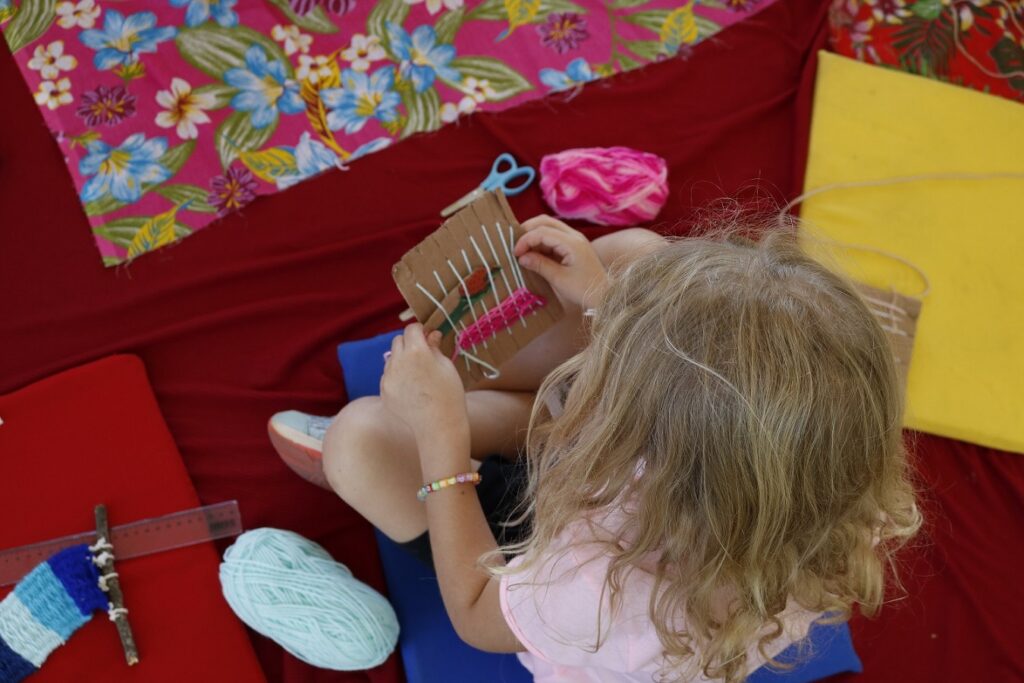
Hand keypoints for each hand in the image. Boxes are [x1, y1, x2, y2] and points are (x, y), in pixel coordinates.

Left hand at [380, 324, 468, 447]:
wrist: (439, 426)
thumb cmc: (449, 394)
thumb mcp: (446, 366)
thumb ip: (434, 347)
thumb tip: (431, 334)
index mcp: (416, 351)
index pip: (412, 329)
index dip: (420, 330)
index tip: (427, 336)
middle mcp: (397, 361)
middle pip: (398, 341)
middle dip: (409, 343)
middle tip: (423, 354)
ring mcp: (387, 377)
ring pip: (391, 358)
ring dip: (401, 360)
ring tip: (417, 375)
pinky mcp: (384, 391)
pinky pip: (388, 376)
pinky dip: (397, 376)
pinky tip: (411, 389)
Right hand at [515, 215, 606, 308]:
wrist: (604, 295)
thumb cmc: (583, 289)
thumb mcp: (559, 279)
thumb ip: (539, 265)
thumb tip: (522, 257)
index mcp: (572, 242)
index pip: (542, 232)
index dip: (526, 240)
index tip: (515, 254)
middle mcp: (574, 236)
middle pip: (545, 222)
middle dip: (528, 230)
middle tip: (515, 244)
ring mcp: (575, 239)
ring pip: (549, 227)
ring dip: (534, 235)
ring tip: (522, 250)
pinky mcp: (574, 246)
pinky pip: (554, 237)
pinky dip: (541, 242)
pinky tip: (533, 254)